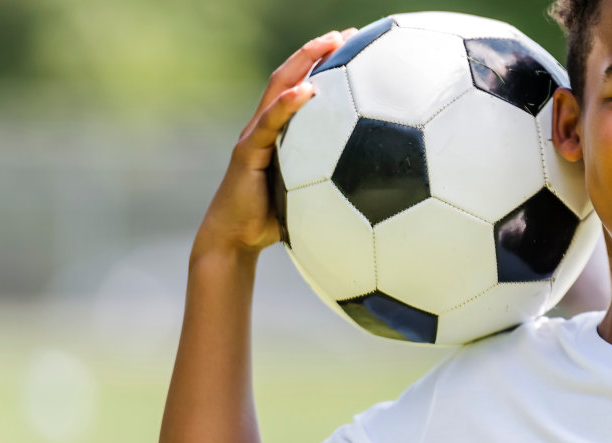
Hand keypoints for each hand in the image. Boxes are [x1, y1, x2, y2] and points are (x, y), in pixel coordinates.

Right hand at [193, 29, 351, 257]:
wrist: (235, 241)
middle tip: (348, 33)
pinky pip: (269, 122)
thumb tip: (376, 183)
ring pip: (278, 88)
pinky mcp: (247, 151)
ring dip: (304, 62)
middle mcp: (265, 126)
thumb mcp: (309, 196)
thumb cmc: (273, 221)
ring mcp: (254, 135)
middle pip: (290, 76)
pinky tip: (308, 89)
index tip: (354, 47)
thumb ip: (333, 183)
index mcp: (280, 133)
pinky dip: (288, 103)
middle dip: (317, 51)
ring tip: (330, 43)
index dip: (323, 65)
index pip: (301, 87)